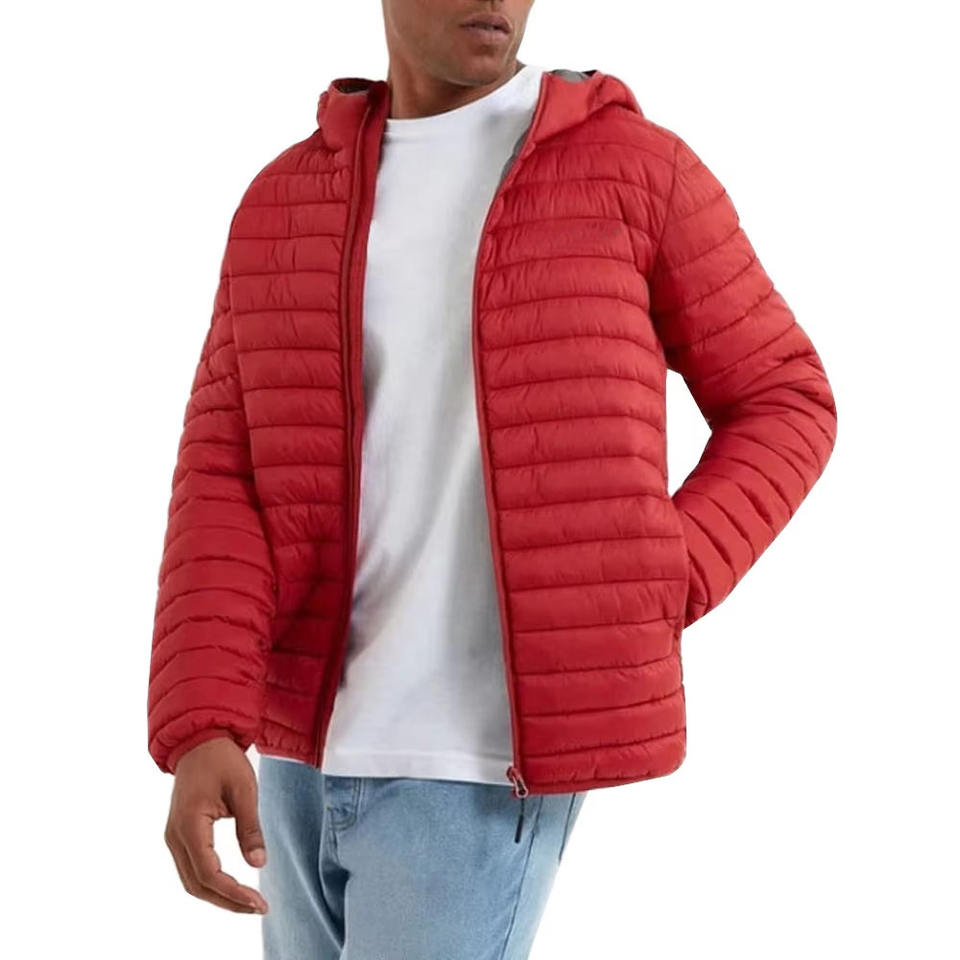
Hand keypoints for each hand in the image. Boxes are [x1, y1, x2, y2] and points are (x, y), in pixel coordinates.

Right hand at [164, 736, 268, 913]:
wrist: (200, 740)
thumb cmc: (223, 760)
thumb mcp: (244, 789)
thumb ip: (250, 827)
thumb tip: (258, 864)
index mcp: (190, 825)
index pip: (209, 873)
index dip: (234, 893)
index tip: (259, 902)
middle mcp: (175, 836)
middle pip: (197, 885)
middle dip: (227, 901)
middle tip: (258, 908)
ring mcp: (174, 836)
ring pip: (191, 881)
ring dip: (218, 896)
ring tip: (248, 902)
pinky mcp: (179, 834)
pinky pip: (191, 868)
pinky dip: (210, 883)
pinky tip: (232, 886)